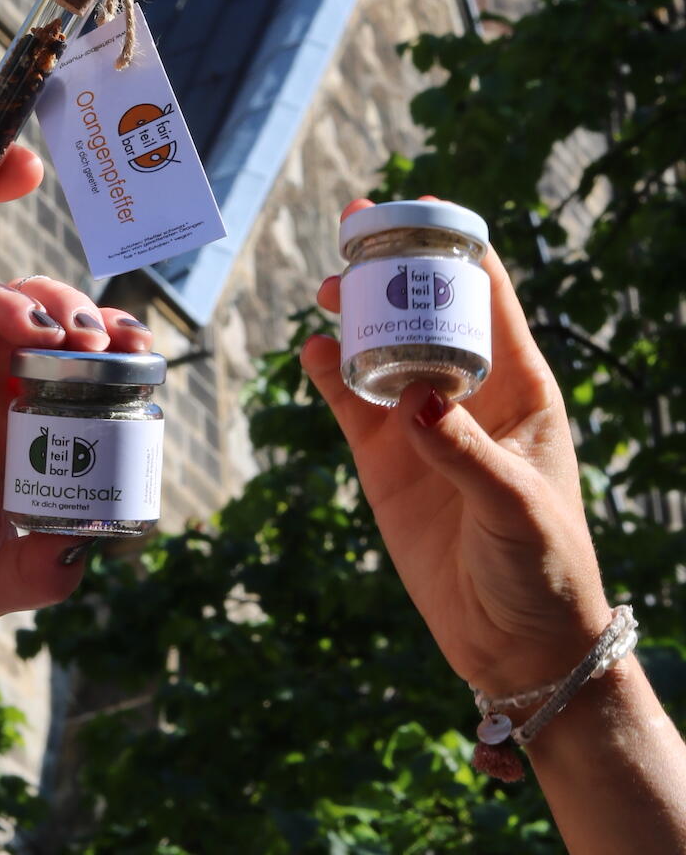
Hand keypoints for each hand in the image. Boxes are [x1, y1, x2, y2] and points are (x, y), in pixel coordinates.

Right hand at [0, 277, 154, 676]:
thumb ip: (43, 565)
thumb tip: (89, 541)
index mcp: (8, 422)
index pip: (65, 353)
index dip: (104, 336)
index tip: (138, 345)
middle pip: (23, 310)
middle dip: (65, 307)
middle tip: (92, 336)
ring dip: (7, 303)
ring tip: (42, 332)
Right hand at [300, 201, 611, 699]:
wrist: (518, 645)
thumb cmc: (546, 567)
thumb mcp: (516, 506)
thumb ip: (465, 452)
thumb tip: (415, 399)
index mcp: (519, 388)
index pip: (488, 298)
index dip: (455, 250)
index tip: (416, 213)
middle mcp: (468, 393)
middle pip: (424, 309)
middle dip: (390, 269)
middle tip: (353, 236)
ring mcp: (423, 425)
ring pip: (381, 347)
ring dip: (355, 313)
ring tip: (329, 289)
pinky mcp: (386, 461)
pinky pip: (350, 402)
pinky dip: (329, 372)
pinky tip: (313, 351)